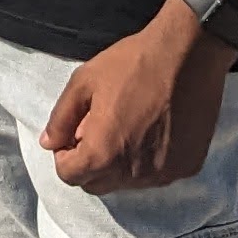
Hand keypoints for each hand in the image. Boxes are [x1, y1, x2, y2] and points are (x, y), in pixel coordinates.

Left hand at [41, 3, 231, 194]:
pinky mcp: (187, 167)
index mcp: (103, 154)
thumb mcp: (84, 82)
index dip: (65, 154)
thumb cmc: (132, 63)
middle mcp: (133, 174)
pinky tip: (154, 129)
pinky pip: (157, 174)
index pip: (70, 176)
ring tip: (128, 125)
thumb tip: (49, 143)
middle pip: (98, 184)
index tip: (75, 133)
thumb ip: (61, 118)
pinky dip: (149, 161)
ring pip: (128, 182)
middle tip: (98, 128)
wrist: (188, 54)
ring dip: (119, 163)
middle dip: (90, 163)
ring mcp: (164, 174)